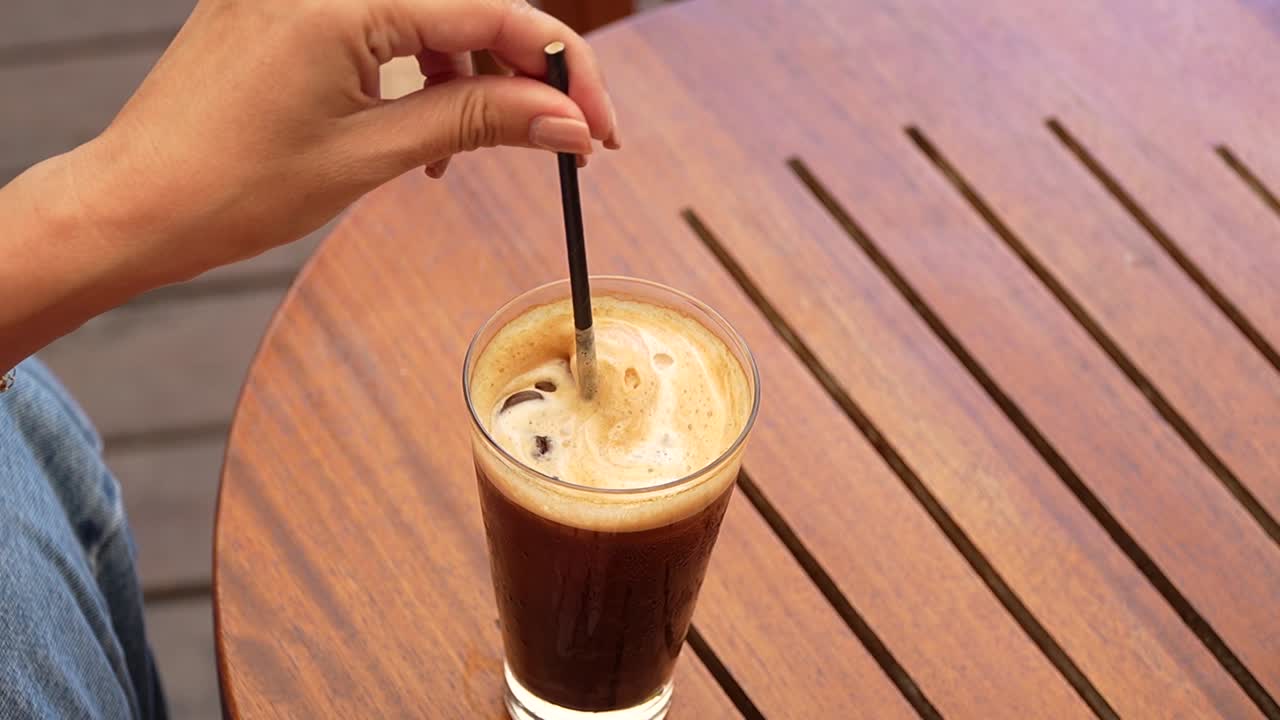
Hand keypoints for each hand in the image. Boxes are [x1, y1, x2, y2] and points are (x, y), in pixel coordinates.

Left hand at [74, 0, 618, 280]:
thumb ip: (478, 122)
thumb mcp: (373, 154)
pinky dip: (419, 67)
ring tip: (472, 149)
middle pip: (467, 6)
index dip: (563, 70)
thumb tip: (567, 121)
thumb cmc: (232, 185)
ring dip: (471, 74)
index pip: (493, 12)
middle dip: (522, 71)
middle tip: (561, 137)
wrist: (135, 204)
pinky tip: (423, 128)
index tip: (600, 128)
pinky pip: (383, 18)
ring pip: (431, 12)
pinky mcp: (287, 5)